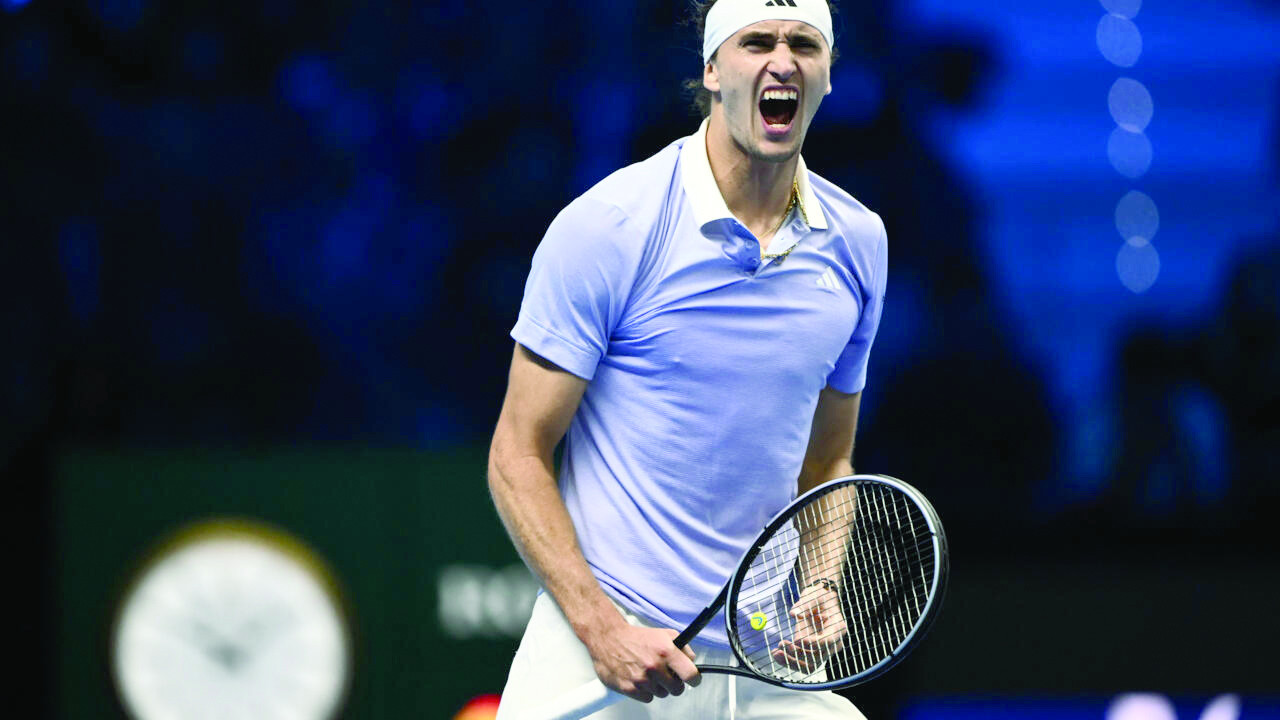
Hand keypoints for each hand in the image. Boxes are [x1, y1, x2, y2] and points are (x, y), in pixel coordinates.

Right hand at [584, 625, 700, 702]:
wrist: (609, 639)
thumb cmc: (636, 638)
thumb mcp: (664, 634)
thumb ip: (682, 647)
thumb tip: (692, 661)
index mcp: (666, 651)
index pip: (690, 674)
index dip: (694, 679)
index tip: (693, 680)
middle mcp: (655, 666)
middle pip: (677, 689)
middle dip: (674, 684)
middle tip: (667, 676)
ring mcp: (642, 679)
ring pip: (662, 694)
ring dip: (658, 687)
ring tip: (649, 673)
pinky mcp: (629, 688)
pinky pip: (647, 698)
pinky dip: (645, 691)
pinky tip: (640, 679)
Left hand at [773, 583, 846, 671]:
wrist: (820, 602)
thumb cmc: (818, 597)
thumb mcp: (813, 595)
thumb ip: (804, 604)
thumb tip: (794, 613)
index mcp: (837, 627)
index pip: (828, 641)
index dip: (813, 643)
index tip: (797, 640)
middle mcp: (833, 643)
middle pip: (817, 657)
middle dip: (798, 653)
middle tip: (781, 643)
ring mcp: (823, 650)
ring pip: (809, 665)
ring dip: (791, 662)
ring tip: (776, 652)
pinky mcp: (812, 653)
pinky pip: (802, 663)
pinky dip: (789, 662)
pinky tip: (776, 654)